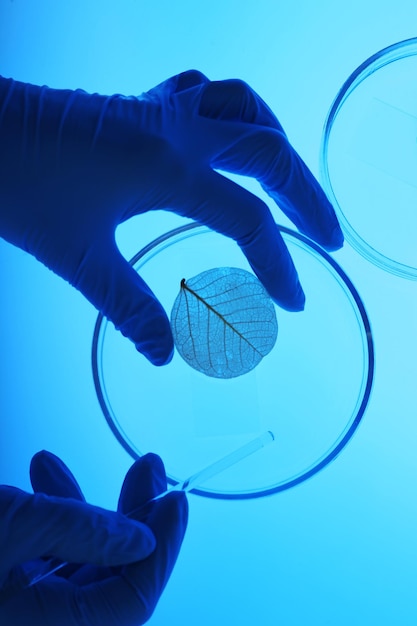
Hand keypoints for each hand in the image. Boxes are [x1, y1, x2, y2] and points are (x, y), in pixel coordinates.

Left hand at [0, 70, 342, 364]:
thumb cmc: (17, 184)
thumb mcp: (77, 256)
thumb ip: (129, 307)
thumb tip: (164, 354)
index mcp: (165, 168)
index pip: (246, 219)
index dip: (277, 262)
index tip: (291, 299)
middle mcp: (172, 129)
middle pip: (269, 150)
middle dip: (308, 196)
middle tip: (330, 235)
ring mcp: (157, 110)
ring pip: (242, 106)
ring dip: (276, 143)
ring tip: (290, 182)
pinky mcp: (139, 106)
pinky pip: (204, 94)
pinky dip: (231, 116)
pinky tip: (226, 144)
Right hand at [0, 451, 187, 624]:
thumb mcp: (13, 526)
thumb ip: (82, 533)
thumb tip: (142, 539)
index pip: (130, 602)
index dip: (161, 550)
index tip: (174, 503)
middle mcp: (37, 624)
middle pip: (110, 578)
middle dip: (131, 517)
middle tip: (148, 473)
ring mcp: (23, 609)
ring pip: (77, 561)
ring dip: (84, 508)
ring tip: (68, 465)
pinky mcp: (8, 588)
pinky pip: (46, 557)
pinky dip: (51, 517)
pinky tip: (43, 478)